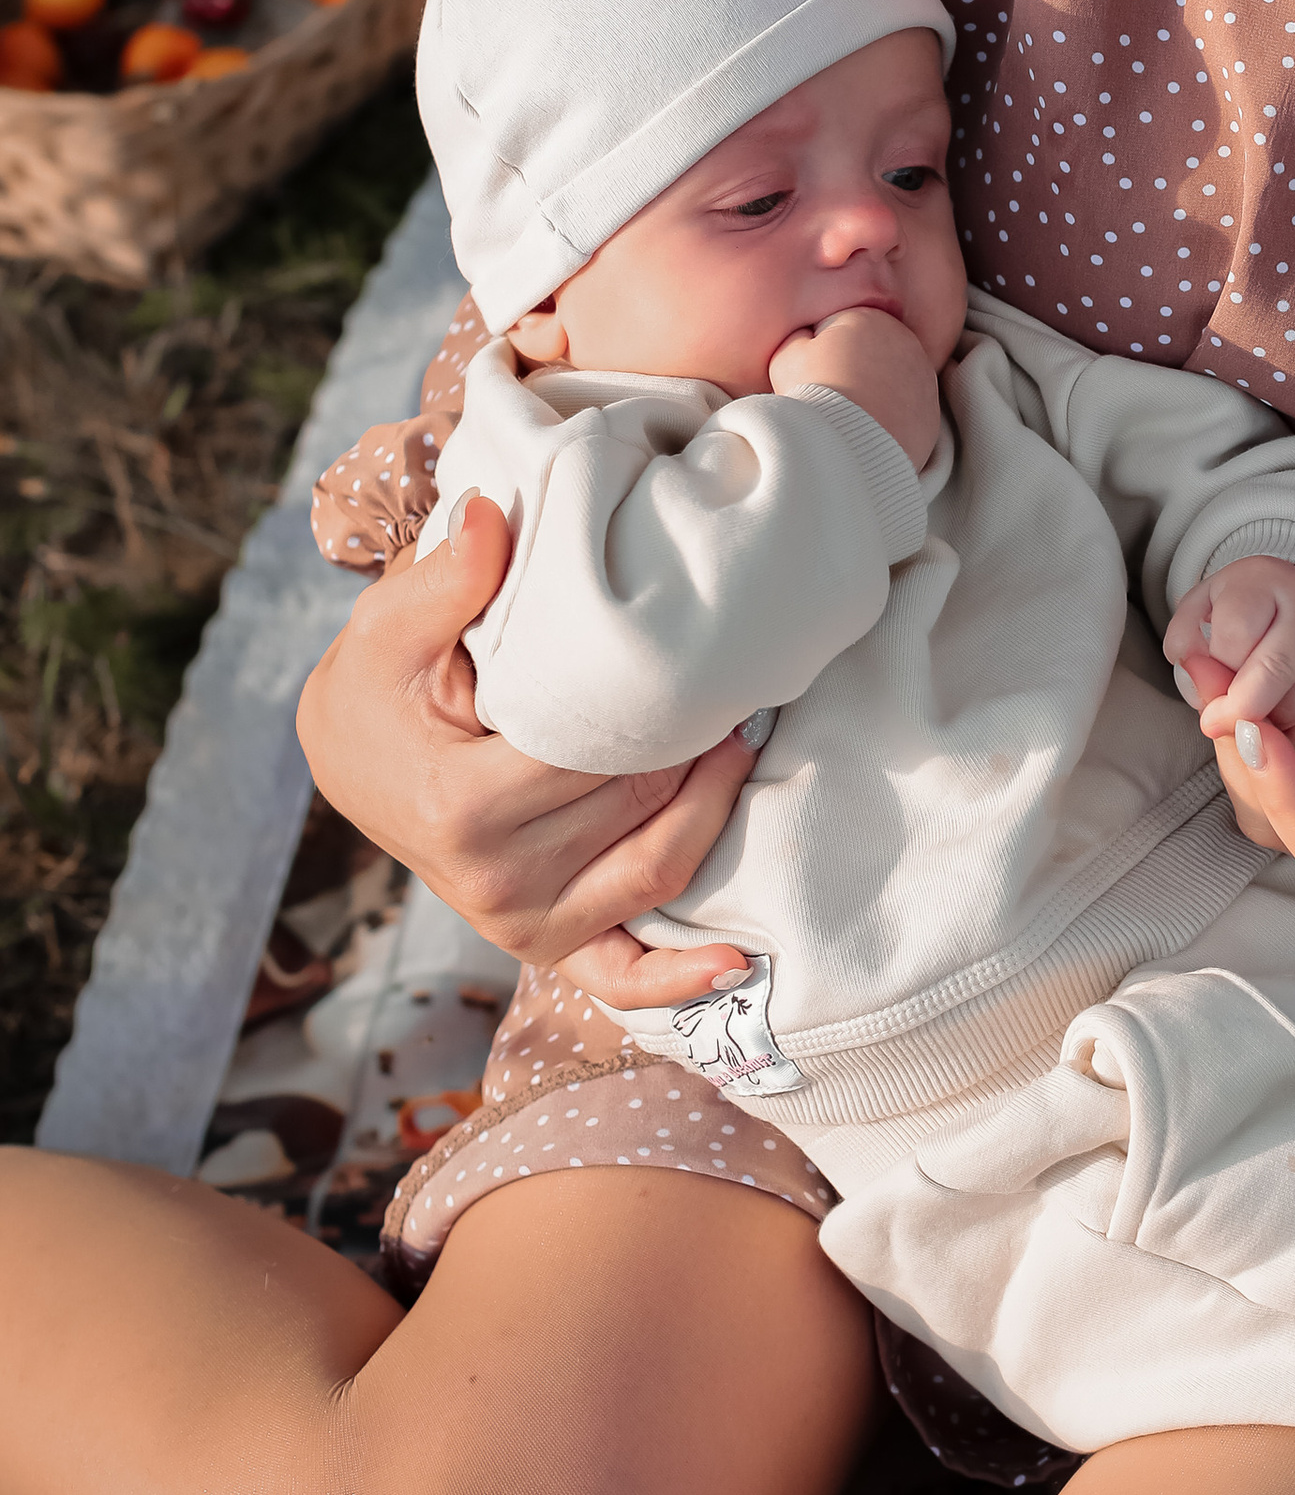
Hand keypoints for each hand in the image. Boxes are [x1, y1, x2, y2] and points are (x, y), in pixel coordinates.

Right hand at [296, 493, 755, 1001]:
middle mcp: (493, 884)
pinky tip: (739, 959)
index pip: (592, 754)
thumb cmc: (379, 686)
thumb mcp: (389, 624)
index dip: (651, 701)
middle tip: (729, 678)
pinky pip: (622, 977)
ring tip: (740, 737)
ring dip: (712, 806)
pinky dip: (683, 979)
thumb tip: (492, 515)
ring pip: (656, 869)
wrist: (354, 757)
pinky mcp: (544, 944)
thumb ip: (443, 576)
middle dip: (689, 739)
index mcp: (459, 807)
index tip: (692, 649)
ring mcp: (521, 925)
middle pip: (635, 805)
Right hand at [772, 305, 941, 468]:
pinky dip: (891, 419)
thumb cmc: (813, 396)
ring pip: (891, 382)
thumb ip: (799, 338)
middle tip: (831, 397)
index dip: (819, 353)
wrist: (847, 447)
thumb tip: (808, 339)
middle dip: (852, 369)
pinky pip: (906, 412)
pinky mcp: (931, 413)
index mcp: (870, 319)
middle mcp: (906, 343)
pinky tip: (868, 431)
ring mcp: (923, 379)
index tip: (812, 375)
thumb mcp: (787, 356)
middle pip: (870, 354)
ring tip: (849, 416)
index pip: (840, 329)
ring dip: (874, 393)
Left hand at [1167, 559, 1294, 770]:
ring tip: (1250, 715)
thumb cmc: (1233, 612)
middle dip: (1242, 710)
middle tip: (1220, 726)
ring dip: (1269, 725)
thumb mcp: (1196, 614)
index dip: (1214, 676)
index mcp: (1261, 581)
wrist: (1285, 599)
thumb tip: (1203, 691)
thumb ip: (1186, 646)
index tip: (1203, 696)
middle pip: (1276, 669)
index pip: (1236, 637)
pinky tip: (1278, 725)